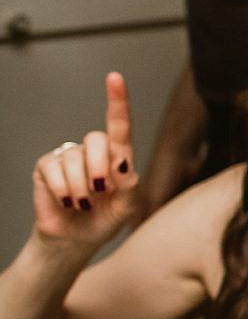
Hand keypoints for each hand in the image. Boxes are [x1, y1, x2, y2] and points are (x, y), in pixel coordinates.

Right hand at [32, 74, 140, 250]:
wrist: (76, 241)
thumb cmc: (105, 219)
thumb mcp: (127, 206)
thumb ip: (129, 184)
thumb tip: (121, 159)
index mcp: (117, 157)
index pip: (119, 126)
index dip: (117, 101)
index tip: (114, 77)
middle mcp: (92, 151)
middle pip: (96, 140)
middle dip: (99, 168)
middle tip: (101, 192)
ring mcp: (68, 157)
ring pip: (74, 160)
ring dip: (81, 188)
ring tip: (83, 203)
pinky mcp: (46, 167)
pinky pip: (53, 170)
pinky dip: (63, 191)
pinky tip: (67, 201)